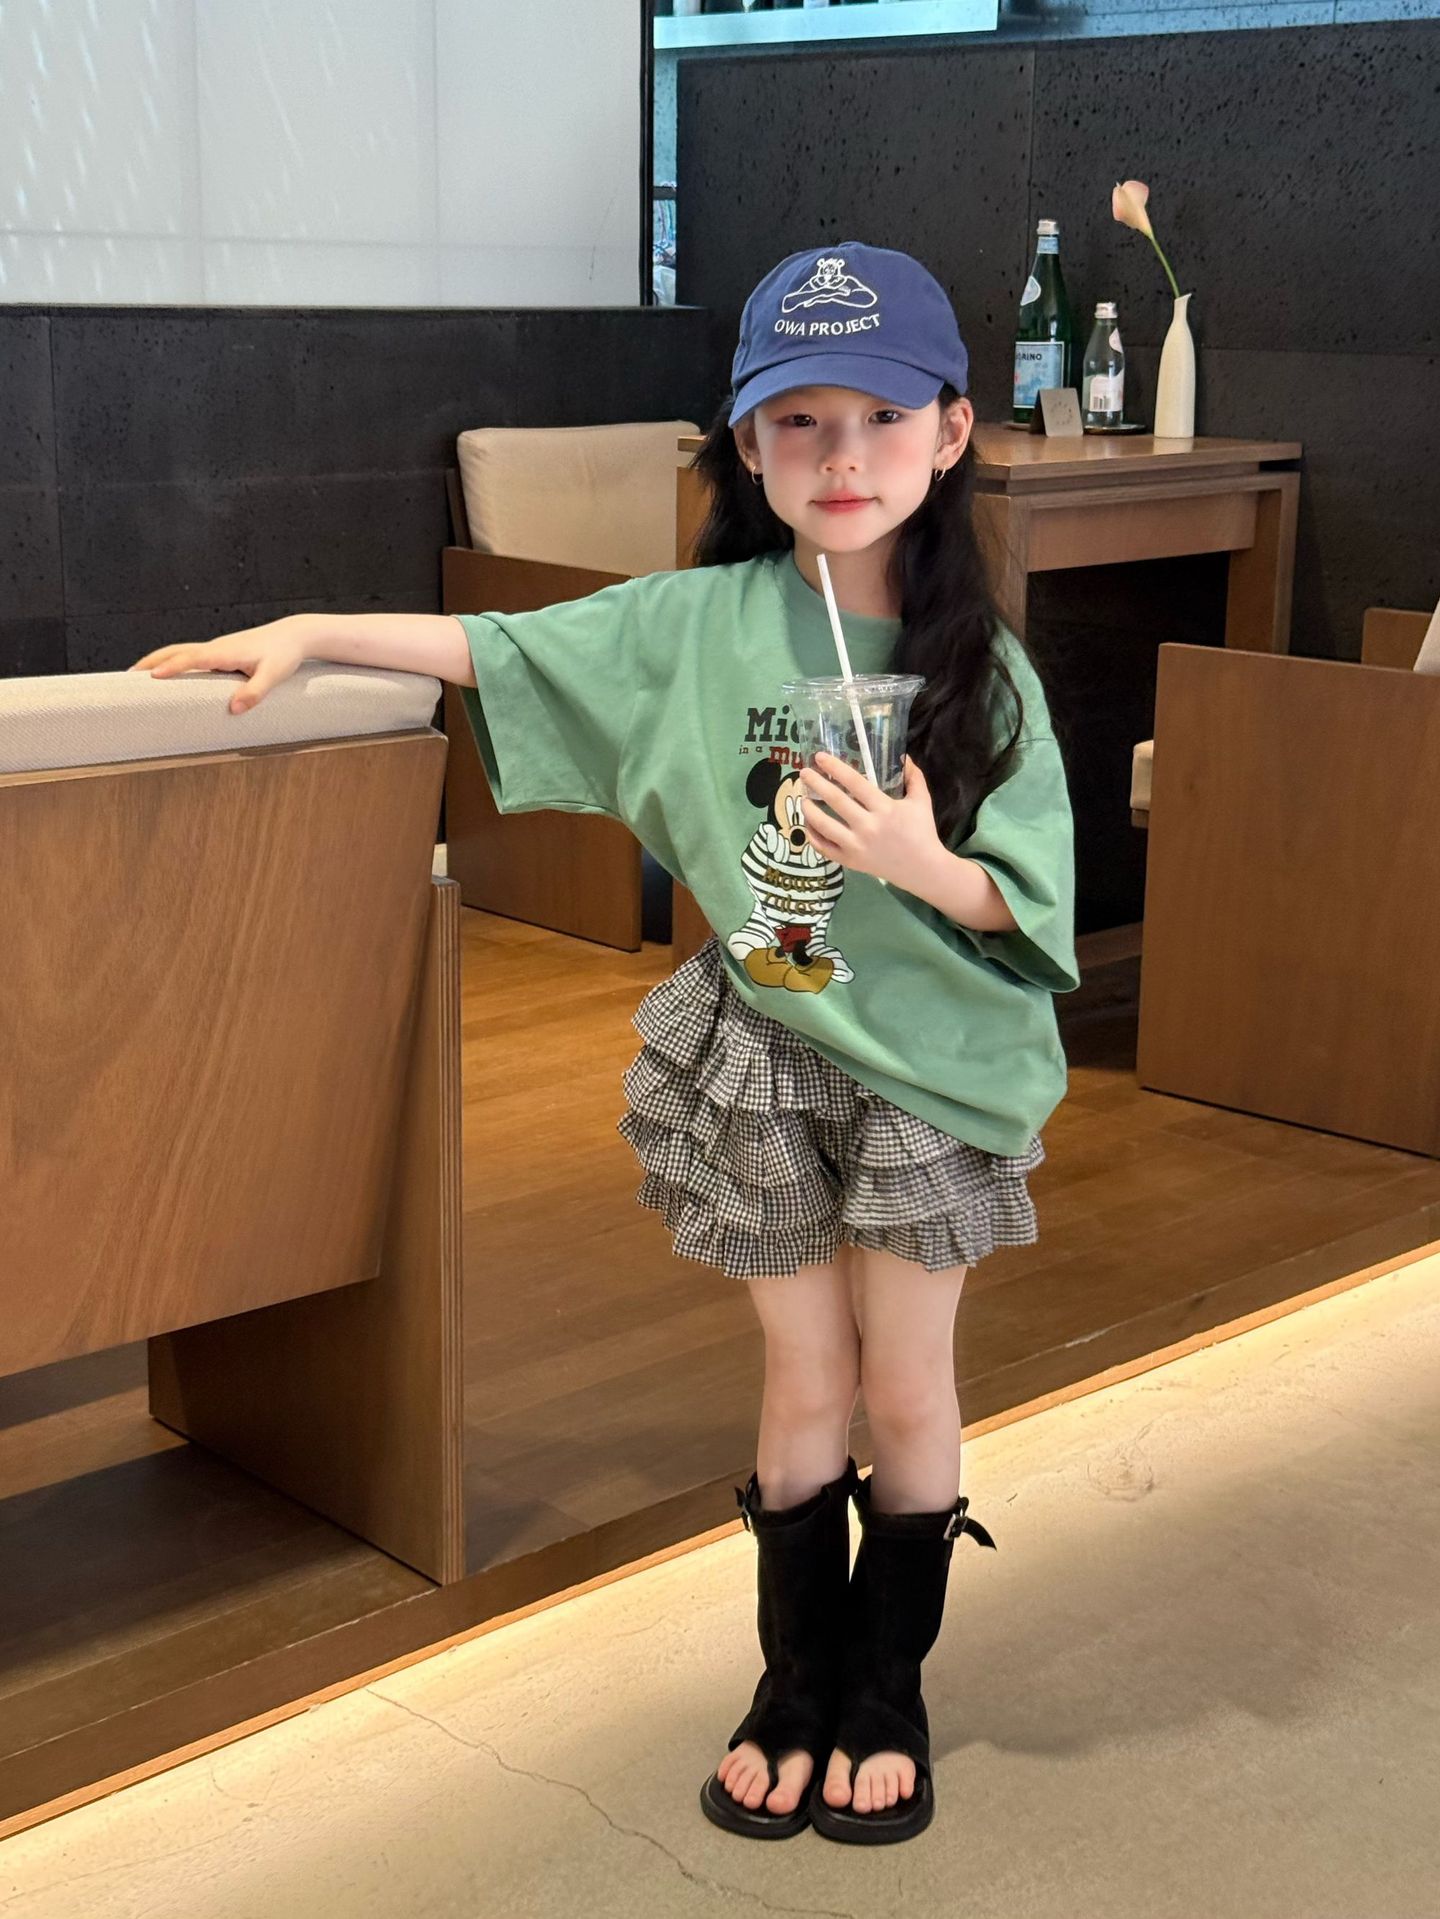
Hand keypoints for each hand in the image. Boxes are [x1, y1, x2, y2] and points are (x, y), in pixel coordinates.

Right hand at [128, 615, 308, 714]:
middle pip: (175, 651)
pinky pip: (189, 657)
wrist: (293, 636)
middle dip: (151, 662)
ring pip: (179, 652)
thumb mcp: (273, 676)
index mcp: (224, 652)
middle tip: (127, 678)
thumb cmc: (284, 655)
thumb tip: (233, 709)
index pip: (191, 658)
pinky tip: (168, 676)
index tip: (151, 677)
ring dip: (157, 661)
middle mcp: (215, 648)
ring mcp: (216, 650)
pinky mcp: (220, 654)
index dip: (171, 667)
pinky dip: (172, 663)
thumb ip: (255, 692)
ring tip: (137, 677)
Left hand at [798, 751, 943, 892]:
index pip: (854, 783)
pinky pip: (824, 848)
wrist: (923, 869)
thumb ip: (914, 777)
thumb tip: (904, 757)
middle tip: (804, 772)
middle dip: (816, 783)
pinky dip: (813, 835)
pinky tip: (808, 824)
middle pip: (835, 800)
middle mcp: (867, 826)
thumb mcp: (922, 801)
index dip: (835, 768)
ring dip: (809, 810)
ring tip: (802, 798)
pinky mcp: (850, 861)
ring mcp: (856, 846)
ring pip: (824, 825)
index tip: (820, 757)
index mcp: (884, 808)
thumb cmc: (922, 832)